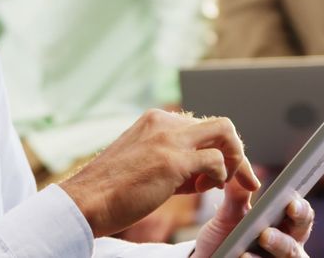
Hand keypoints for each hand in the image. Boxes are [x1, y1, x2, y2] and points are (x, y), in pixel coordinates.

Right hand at [59, 109, 258, 236]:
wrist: (85, 201)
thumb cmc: (112, 190)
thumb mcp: (145, 163)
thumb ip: (173, 160)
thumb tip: (203, 172)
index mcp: (156, 121)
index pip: (203, 126)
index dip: (217, 150)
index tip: (221, 174)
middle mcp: (165, 122)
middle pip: (221, 126)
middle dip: (237, 154)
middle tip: (238, 180)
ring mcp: (169, 139)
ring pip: (226, 133)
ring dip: (232, 163)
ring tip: (216, 185)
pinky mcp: (173, 161)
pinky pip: (216, 161)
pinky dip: (219, 177)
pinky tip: (202, 190)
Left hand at [192, 179, 313, 257]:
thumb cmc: (224, 236)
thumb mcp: (229, 214)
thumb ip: (237, 193)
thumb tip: (238, 164)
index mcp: (284, 223)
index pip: (301, 214)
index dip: (301, 209)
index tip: (291, 203)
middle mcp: (287, 244)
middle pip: (300, 236)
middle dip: (291, 228)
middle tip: (275, 223)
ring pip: (291, 255)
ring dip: (279, 245)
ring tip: (262, 237)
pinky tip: (244, 256)